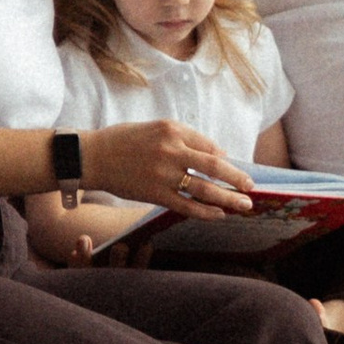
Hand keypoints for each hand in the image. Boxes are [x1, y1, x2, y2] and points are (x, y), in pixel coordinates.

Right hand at [84, 120, 254, 216]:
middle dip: (237, 178)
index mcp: (172, 130)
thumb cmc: (124, 141)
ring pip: (205, 189)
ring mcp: (164, 174)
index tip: (234, 169)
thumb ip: (185, 138)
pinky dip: (205, 212)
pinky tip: (218, 215)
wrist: (92, 157)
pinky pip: (187, 206)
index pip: (208, 146)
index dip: (225, 160)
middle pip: (214, 166)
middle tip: (252, 187)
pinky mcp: (155, 194)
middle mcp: (171, 151)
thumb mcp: (155, 128)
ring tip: (244, 205)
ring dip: (228, 199)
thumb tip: (217, 154)